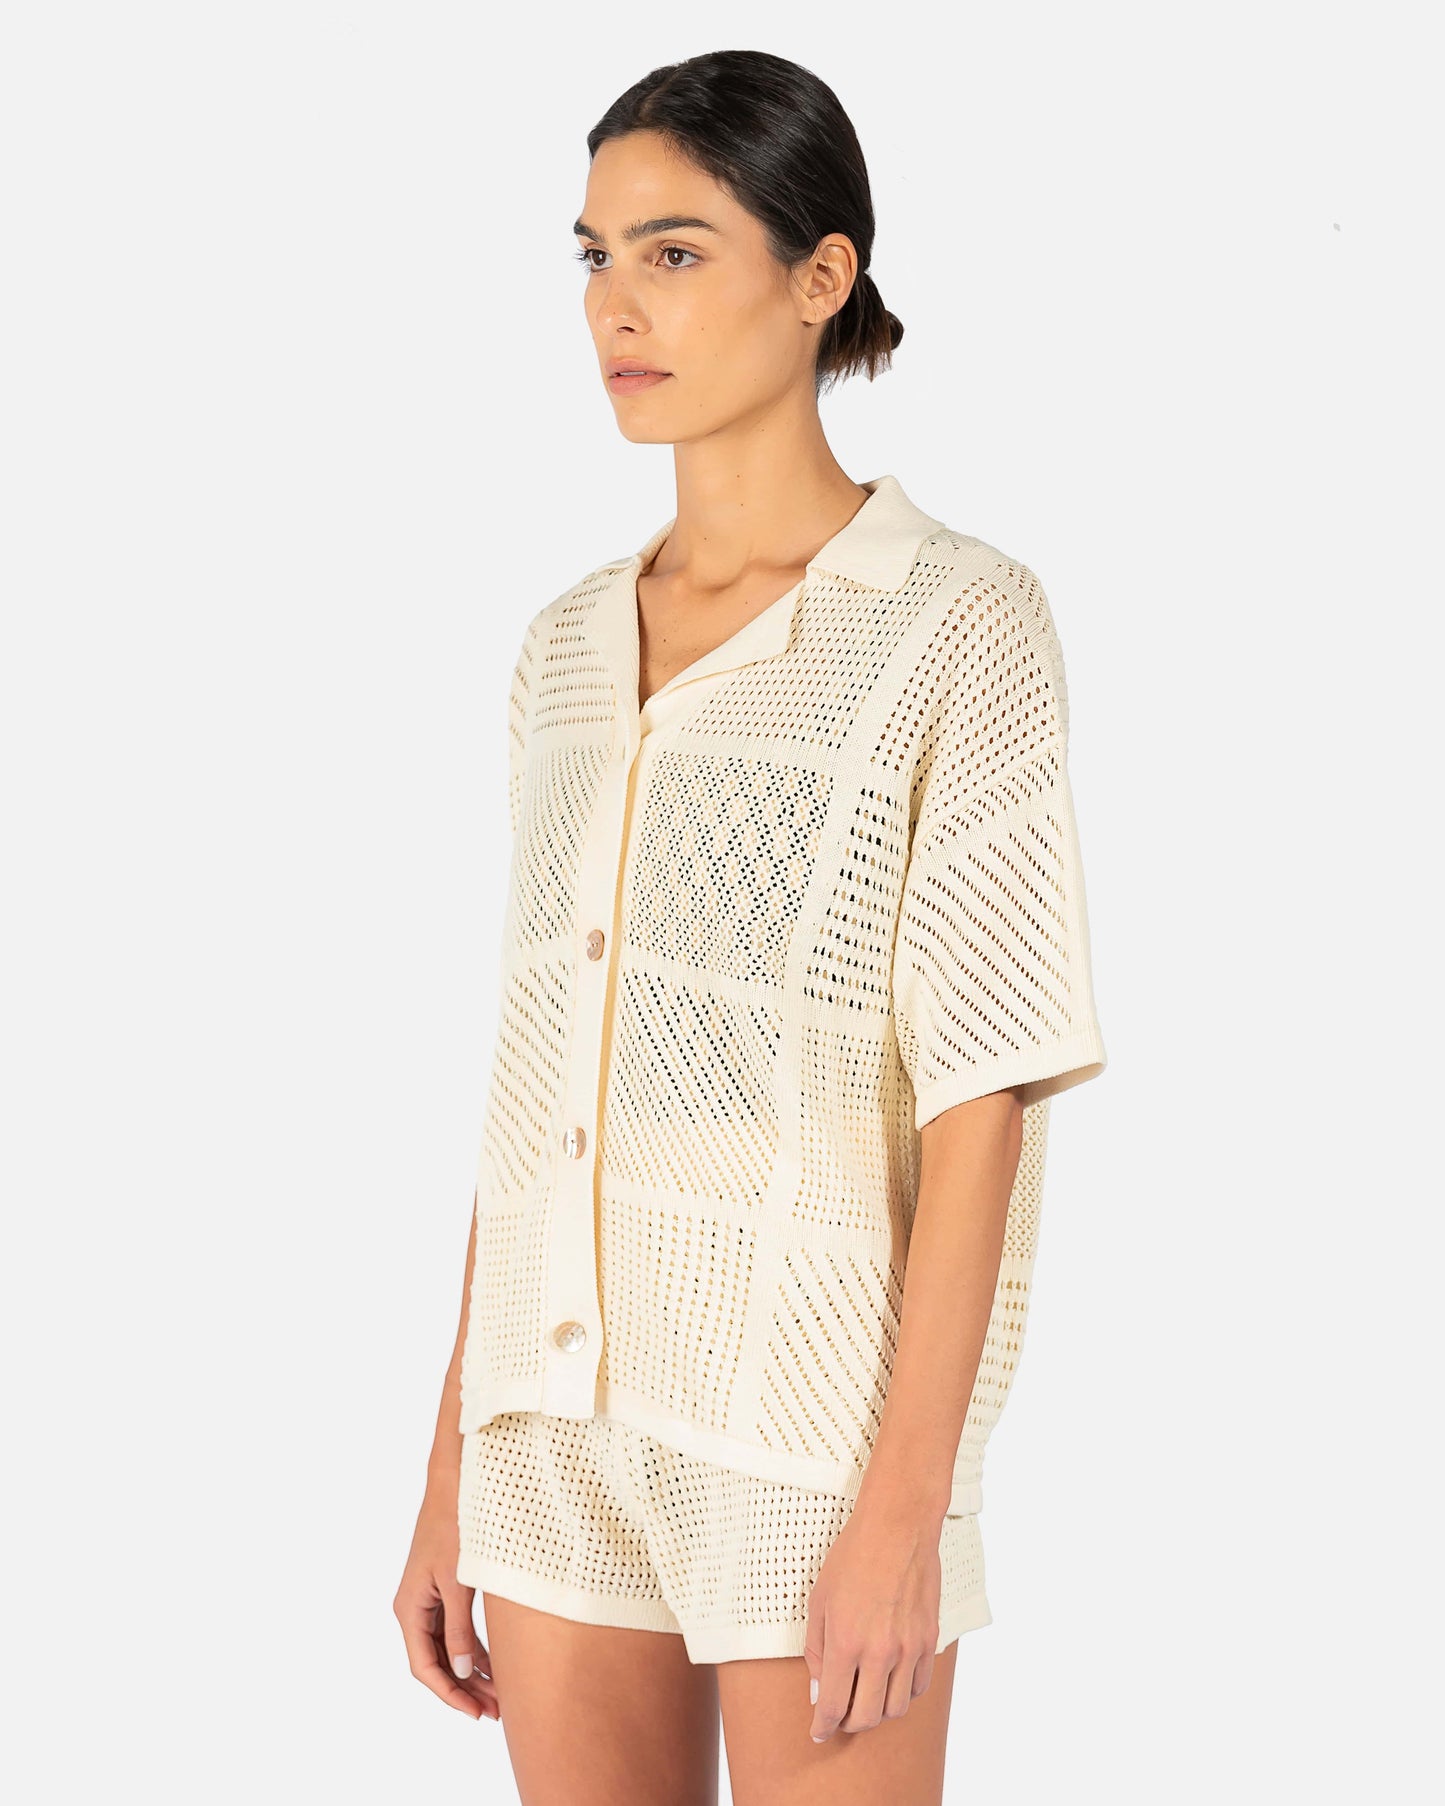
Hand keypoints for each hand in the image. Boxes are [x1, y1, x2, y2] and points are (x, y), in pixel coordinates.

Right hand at [393, 1467, 499, 1722]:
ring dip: (473, 1672)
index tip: (476, 1714)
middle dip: (465, 1689)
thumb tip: (465, 1672)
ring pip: (448, 1648)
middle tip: (496, 1712)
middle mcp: (414, 1608)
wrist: (455, 1482)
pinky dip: (475, 1648)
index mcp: (409, 1609)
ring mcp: (428, 1599)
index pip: (425, 1667)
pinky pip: (456, 1630)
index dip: (450, 1694)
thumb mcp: (458, 1581)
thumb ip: (460, 1628)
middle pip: (437, 1662)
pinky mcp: (444, 1589)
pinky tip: (496, 1665)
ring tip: (501, 1697)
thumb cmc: (455, 1525)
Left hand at [803, 1496, 942, 1741]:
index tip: (818, 1732)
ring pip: (897, 1708)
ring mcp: (909, 1648)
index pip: (834, 1706)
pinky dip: (903, 1693)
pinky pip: (919, 1686)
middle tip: (841, 1715)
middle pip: (868, 1717)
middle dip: (849, 1724)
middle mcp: (880, 1652)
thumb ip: (817, 1651)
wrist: (897, 1528)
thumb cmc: (852, 1558)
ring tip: (866, 1698)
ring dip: (878, 1711)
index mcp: (846, 1643)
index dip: (823, 1726)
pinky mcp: (929, 1640)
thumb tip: (820, 1689)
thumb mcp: (819, 1601)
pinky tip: (891, 1680)